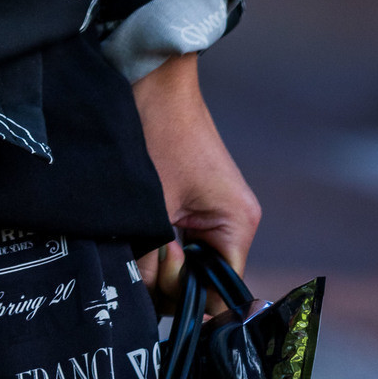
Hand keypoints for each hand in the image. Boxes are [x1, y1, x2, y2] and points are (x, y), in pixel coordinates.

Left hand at [131, 52, 260, 311]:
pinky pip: (181, 242)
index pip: (223, 294)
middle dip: (171, 280)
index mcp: (236, 225)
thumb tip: (143, 298)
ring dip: (161, 261)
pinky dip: (160, 245)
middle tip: (146, 254)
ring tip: (140, 239)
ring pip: (189, 264)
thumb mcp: (151, 205)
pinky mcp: (193, 204)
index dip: (190, 300)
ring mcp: (213, 214)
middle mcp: (232, 224)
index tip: (159, 282)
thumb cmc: (157, 131)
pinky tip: (141, 234)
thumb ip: (150, 259)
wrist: (150, 78)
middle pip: (205, 283)